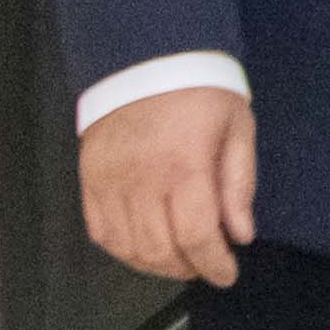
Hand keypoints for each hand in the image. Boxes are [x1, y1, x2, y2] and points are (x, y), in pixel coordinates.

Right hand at [80, 85, 257, 287]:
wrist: (147, 55)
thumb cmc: (200, 90)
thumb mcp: (237, 128)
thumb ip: (239, 184)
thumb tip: (240, 234)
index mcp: (184, 165)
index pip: (196, 235)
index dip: (214, 265)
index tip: (227, 274)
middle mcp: (141, 178)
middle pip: (159, 249)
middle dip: (187, 267)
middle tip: (205, 264)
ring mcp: (109, 179)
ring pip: (126, 246)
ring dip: (155, 264)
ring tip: (178, 258)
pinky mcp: (89, 177)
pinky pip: (100, 230)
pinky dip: (122, 248)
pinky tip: (143, 245)